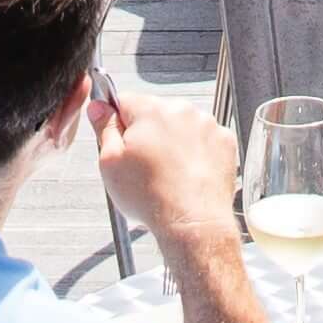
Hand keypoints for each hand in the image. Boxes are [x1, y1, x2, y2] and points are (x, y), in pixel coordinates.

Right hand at [92, 78, 243, 253]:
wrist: (193, 222)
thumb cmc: (151, 196)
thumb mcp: (110, 163)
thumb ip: (104, 128)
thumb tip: (98, 107)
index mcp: (150, 110)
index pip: (124, 100)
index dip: (116, 122)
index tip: (118, 142)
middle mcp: (181, 110)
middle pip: (154, 113)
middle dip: (146, 134)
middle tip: (142, 166)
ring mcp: (206, 124)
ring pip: (180, 126)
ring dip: (172, 143)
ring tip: (167, 175)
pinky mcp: (223, 141)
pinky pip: (203, 139)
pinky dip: (195, 153)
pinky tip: (186, 175)